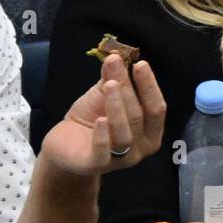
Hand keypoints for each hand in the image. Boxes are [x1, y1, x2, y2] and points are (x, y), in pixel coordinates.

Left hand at [40, 54, 166, 175]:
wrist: (66, 145)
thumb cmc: (93, 120)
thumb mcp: (104, 96)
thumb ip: (112, 80)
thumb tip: (115, 57)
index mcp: (150, 132)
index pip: (156, 108)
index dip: (149, 86)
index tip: (140, 64)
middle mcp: (140, 149)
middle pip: (140, 118)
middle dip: (129, 92)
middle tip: (117, 70)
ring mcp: (120, 161)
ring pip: (124, 134)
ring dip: (117, 107)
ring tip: (109, 86)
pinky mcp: (96, 165)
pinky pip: (103, 153)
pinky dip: (102, 136)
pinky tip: (100, 120)